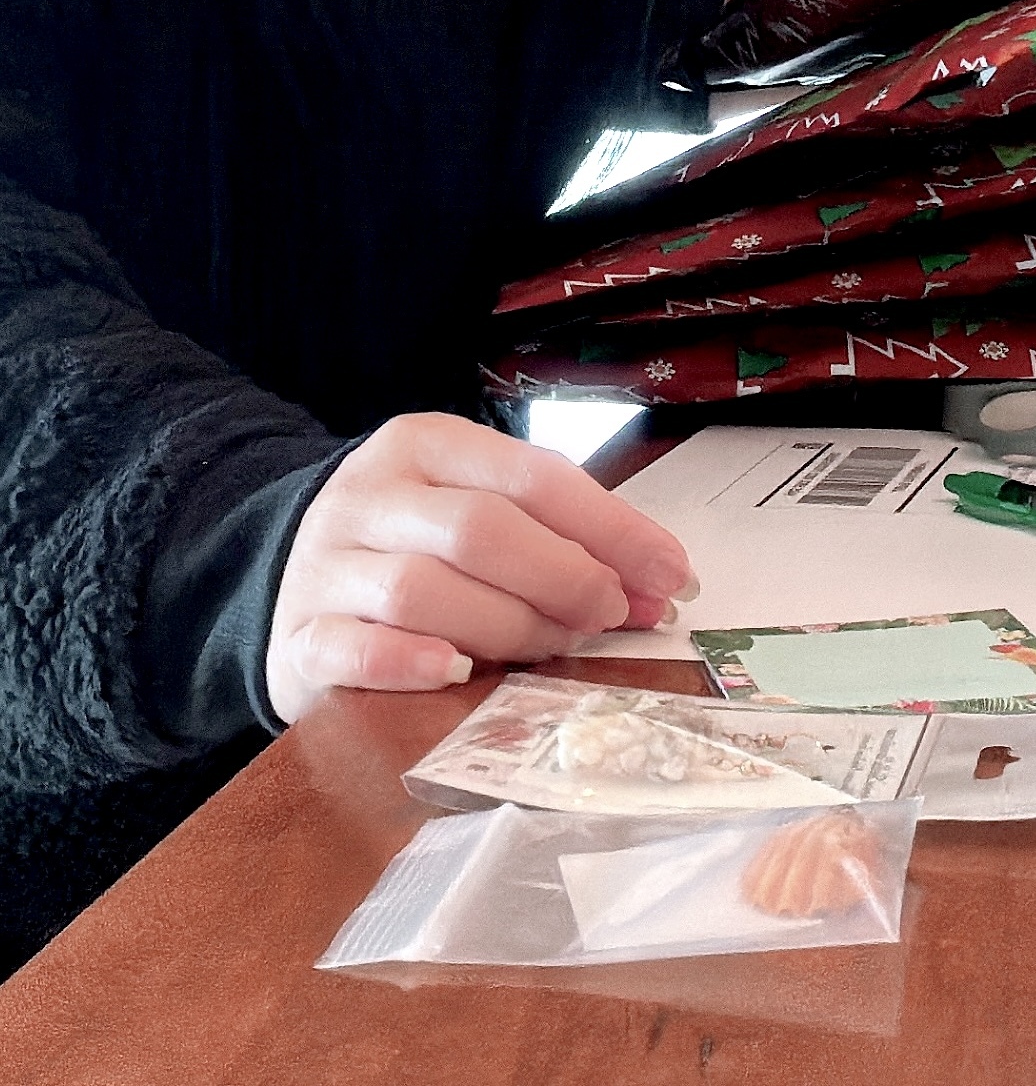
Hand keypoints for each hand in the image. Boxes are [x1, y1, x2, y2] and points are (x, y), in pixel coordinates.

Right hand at [265, 413, 694, 724]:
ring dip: (505, 625)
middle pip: (480, 529)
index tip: (670, 574)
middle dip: (562, 576)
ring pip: (423, 590)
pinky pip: (352, 648)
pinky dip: (408, 662)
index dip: (611, 528)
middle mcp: (371, 494)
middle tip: (611, 616)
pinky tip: (454, 672)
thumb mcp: (472, 506)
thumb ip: (554, 532)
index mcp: (427, 444)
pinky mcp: (297, 637)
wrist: (283, 576)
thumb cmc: (410, 542)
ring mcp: (326, 565)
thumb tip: (656, 580)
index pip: (532, 476)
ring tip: (552, 649)